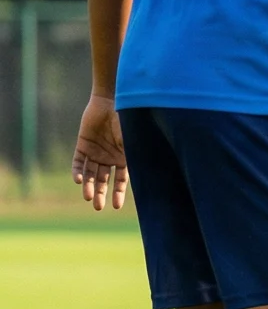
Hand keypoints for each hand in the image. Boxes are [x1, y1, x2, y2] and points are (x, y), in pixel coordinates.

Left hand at [72, 94, 127, 210]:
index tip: (115, 206)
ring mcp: (95, 152)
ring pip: (90, 173)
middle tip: (98, 207)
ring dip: (89, 185)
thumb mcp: (134, 141)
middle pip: (104, 180)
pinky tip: (79, 180)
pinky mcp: (82, 145)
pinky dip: (78, 171)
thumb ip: (136, 156)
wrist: (112, 101)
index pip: (120, 180)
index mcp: (124, 158)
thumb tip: (148, 175)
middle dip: (101, 194)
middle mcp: (109, 157)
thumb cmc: (127, 121)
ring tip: (88, 196)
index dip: (118, 193)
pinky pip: (78, 162)